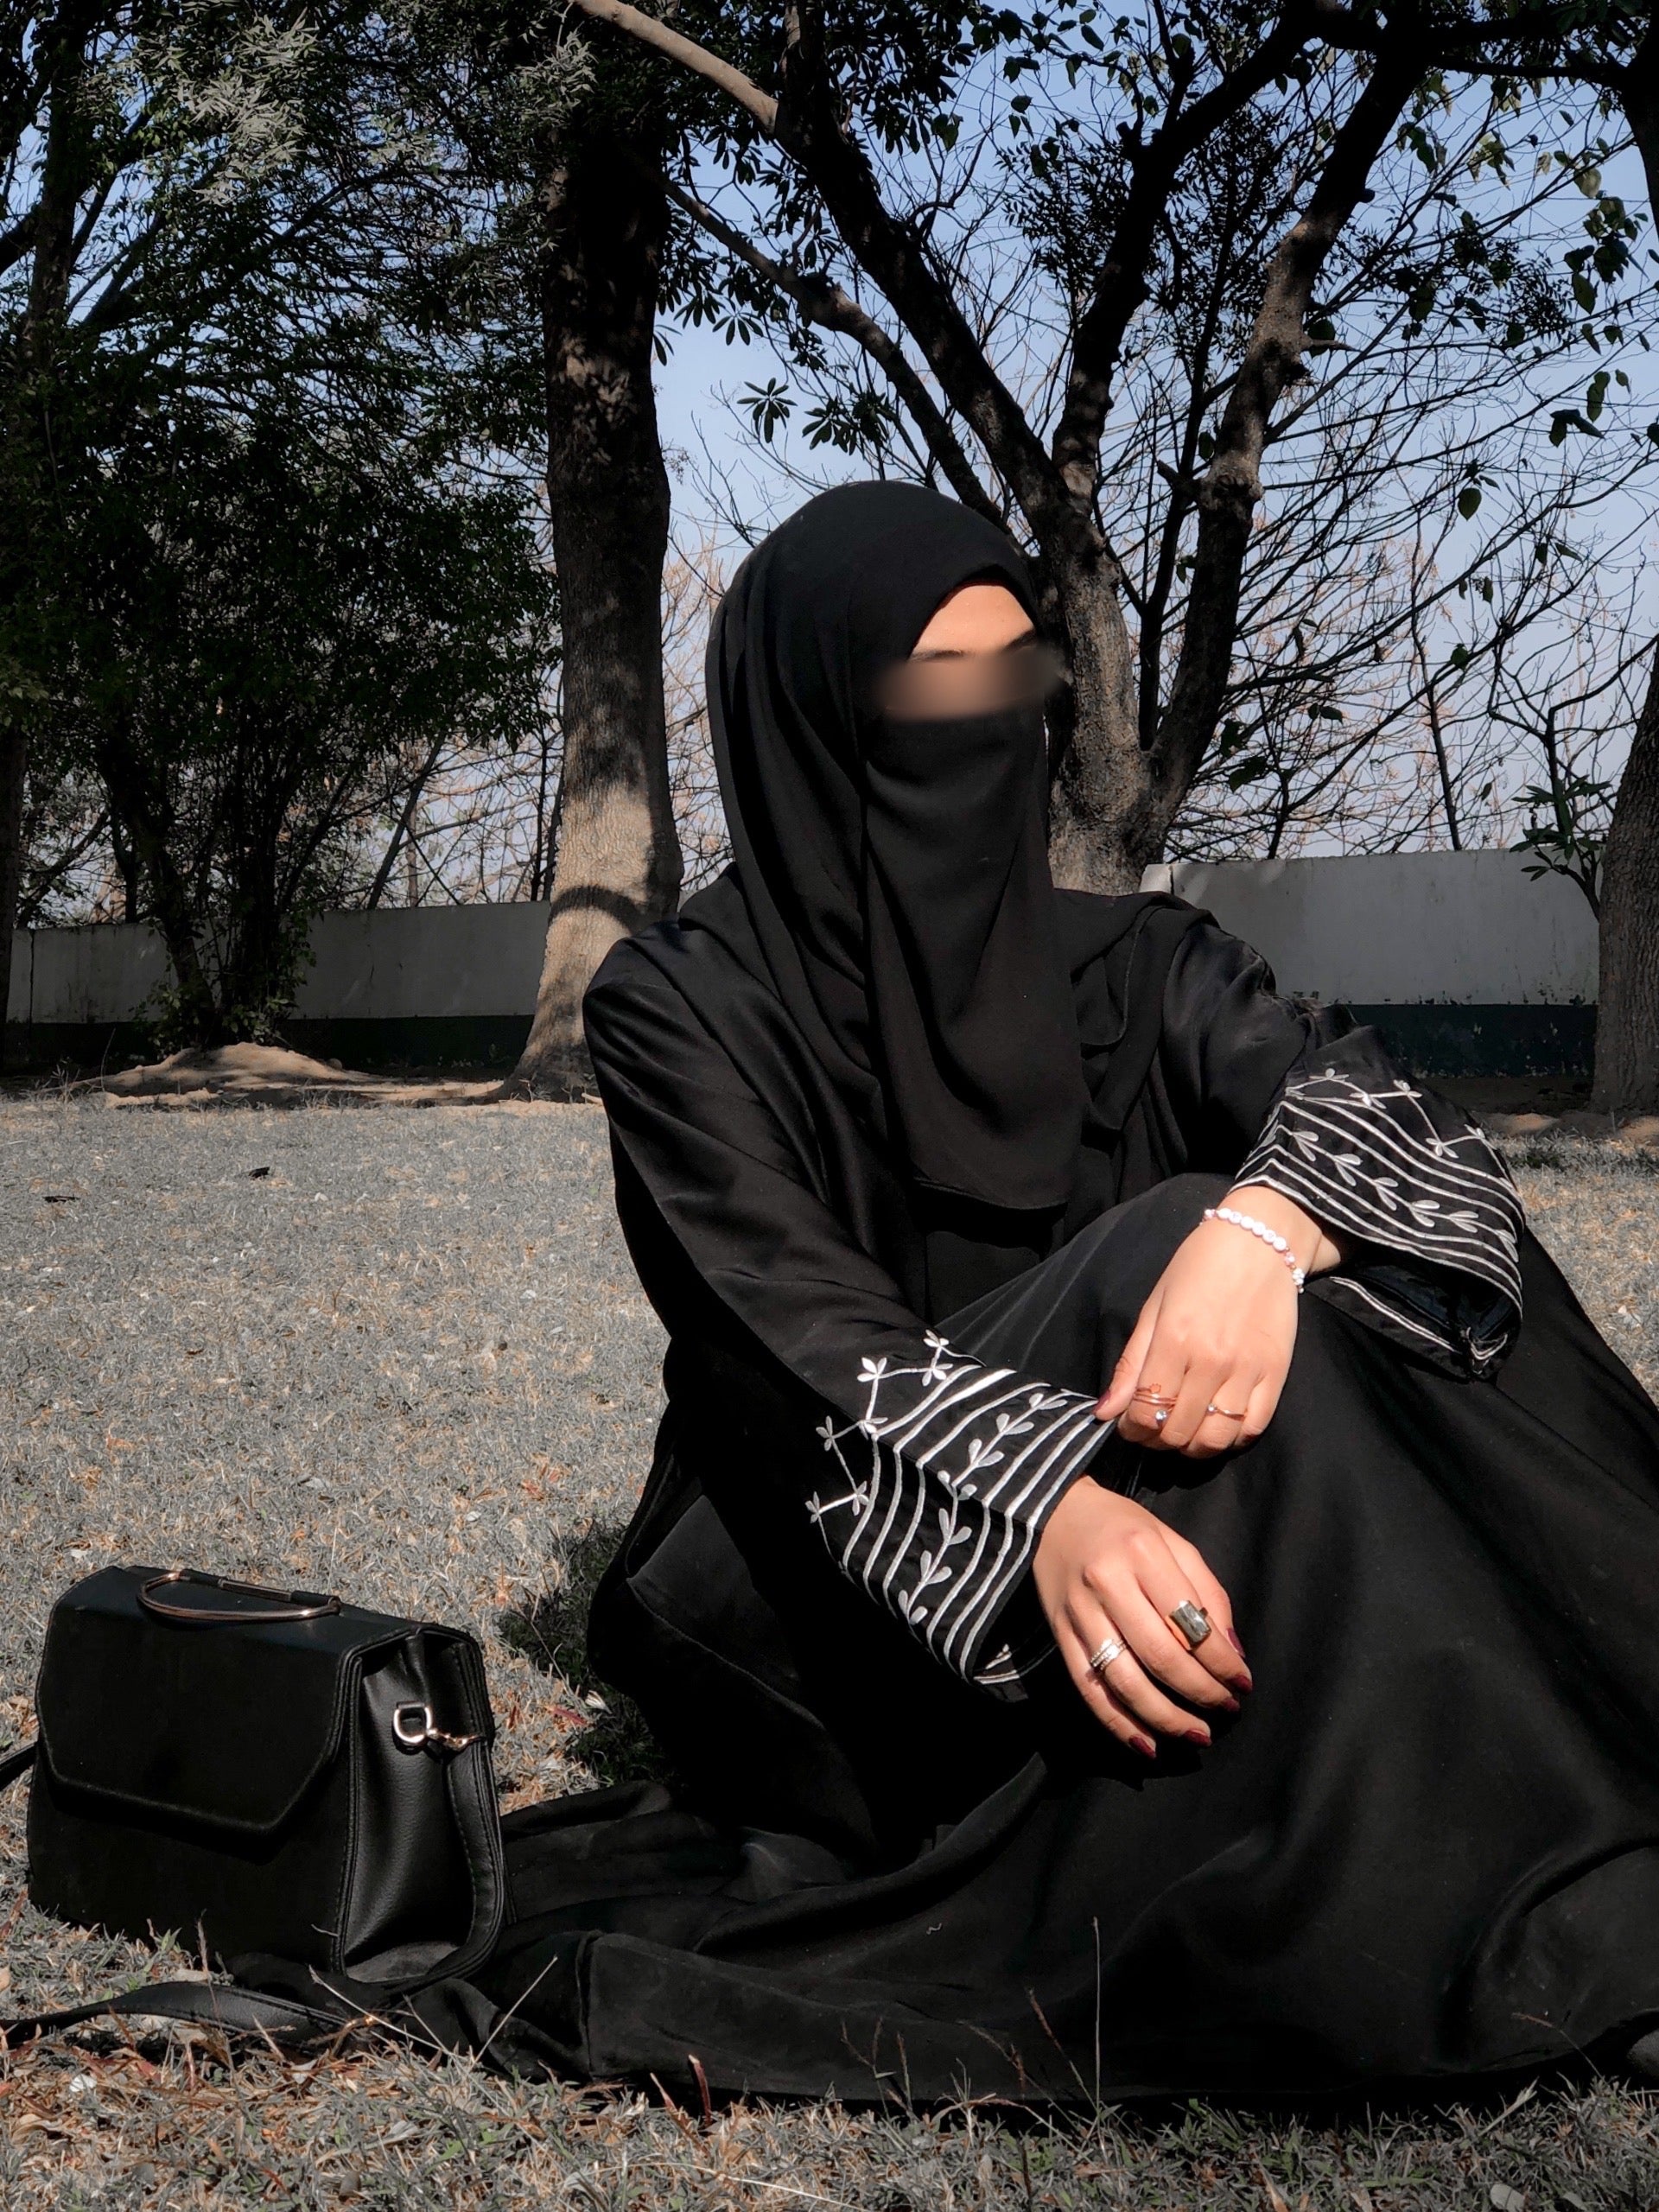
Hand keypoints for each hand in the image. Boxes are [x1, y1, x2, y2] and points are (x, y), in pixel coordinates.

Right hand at [1033, 1479, 1249, 1754]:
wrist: (1052, 1512)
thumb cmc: (1124, 1527)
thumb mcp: (1174, 1542)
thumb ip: (1208, 1592)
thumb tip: (1233, 1653)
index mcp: (1143, 1553)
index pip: (1190, 1622)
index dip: (1221, 1662)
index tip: (1243, 1684)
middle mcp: (1108, 1583)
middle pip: (1160, 1656)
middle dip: (1200, 1693)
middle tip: (1226, 1710)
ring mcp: (1079, 1612)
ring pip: (1124, 1680)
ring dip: (1164, 1718)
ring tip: (1196, 1734)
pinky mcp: (1060, 1634)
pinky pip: (1089, 1689)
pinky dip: (1118, 1723)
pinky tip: (1146, 1743)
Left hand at [1096, 1185, 1336, 1458]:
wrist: (1258, 1242)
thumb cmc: (1197, 1268)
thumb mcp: (1154, 1307)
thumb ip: (1131, 1363)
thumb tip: (1106, 1412)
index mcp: (1174, 1340)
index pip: (1144, 1410)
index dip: (1131, 1429)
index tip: (1128, 1425)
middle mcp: (1211, 1360)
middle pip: (1177, 1431)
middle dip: (1156, 1439)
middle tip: (1152, 1429)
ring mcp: (1247, 1370)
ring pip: (1215, 1439)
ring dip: (1192, 1447)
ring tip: (1183, 1433)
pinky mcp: (1277, 1374)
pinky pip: (1253, 1427)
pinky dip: (1231, 1439)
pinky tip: (1218, 1427)